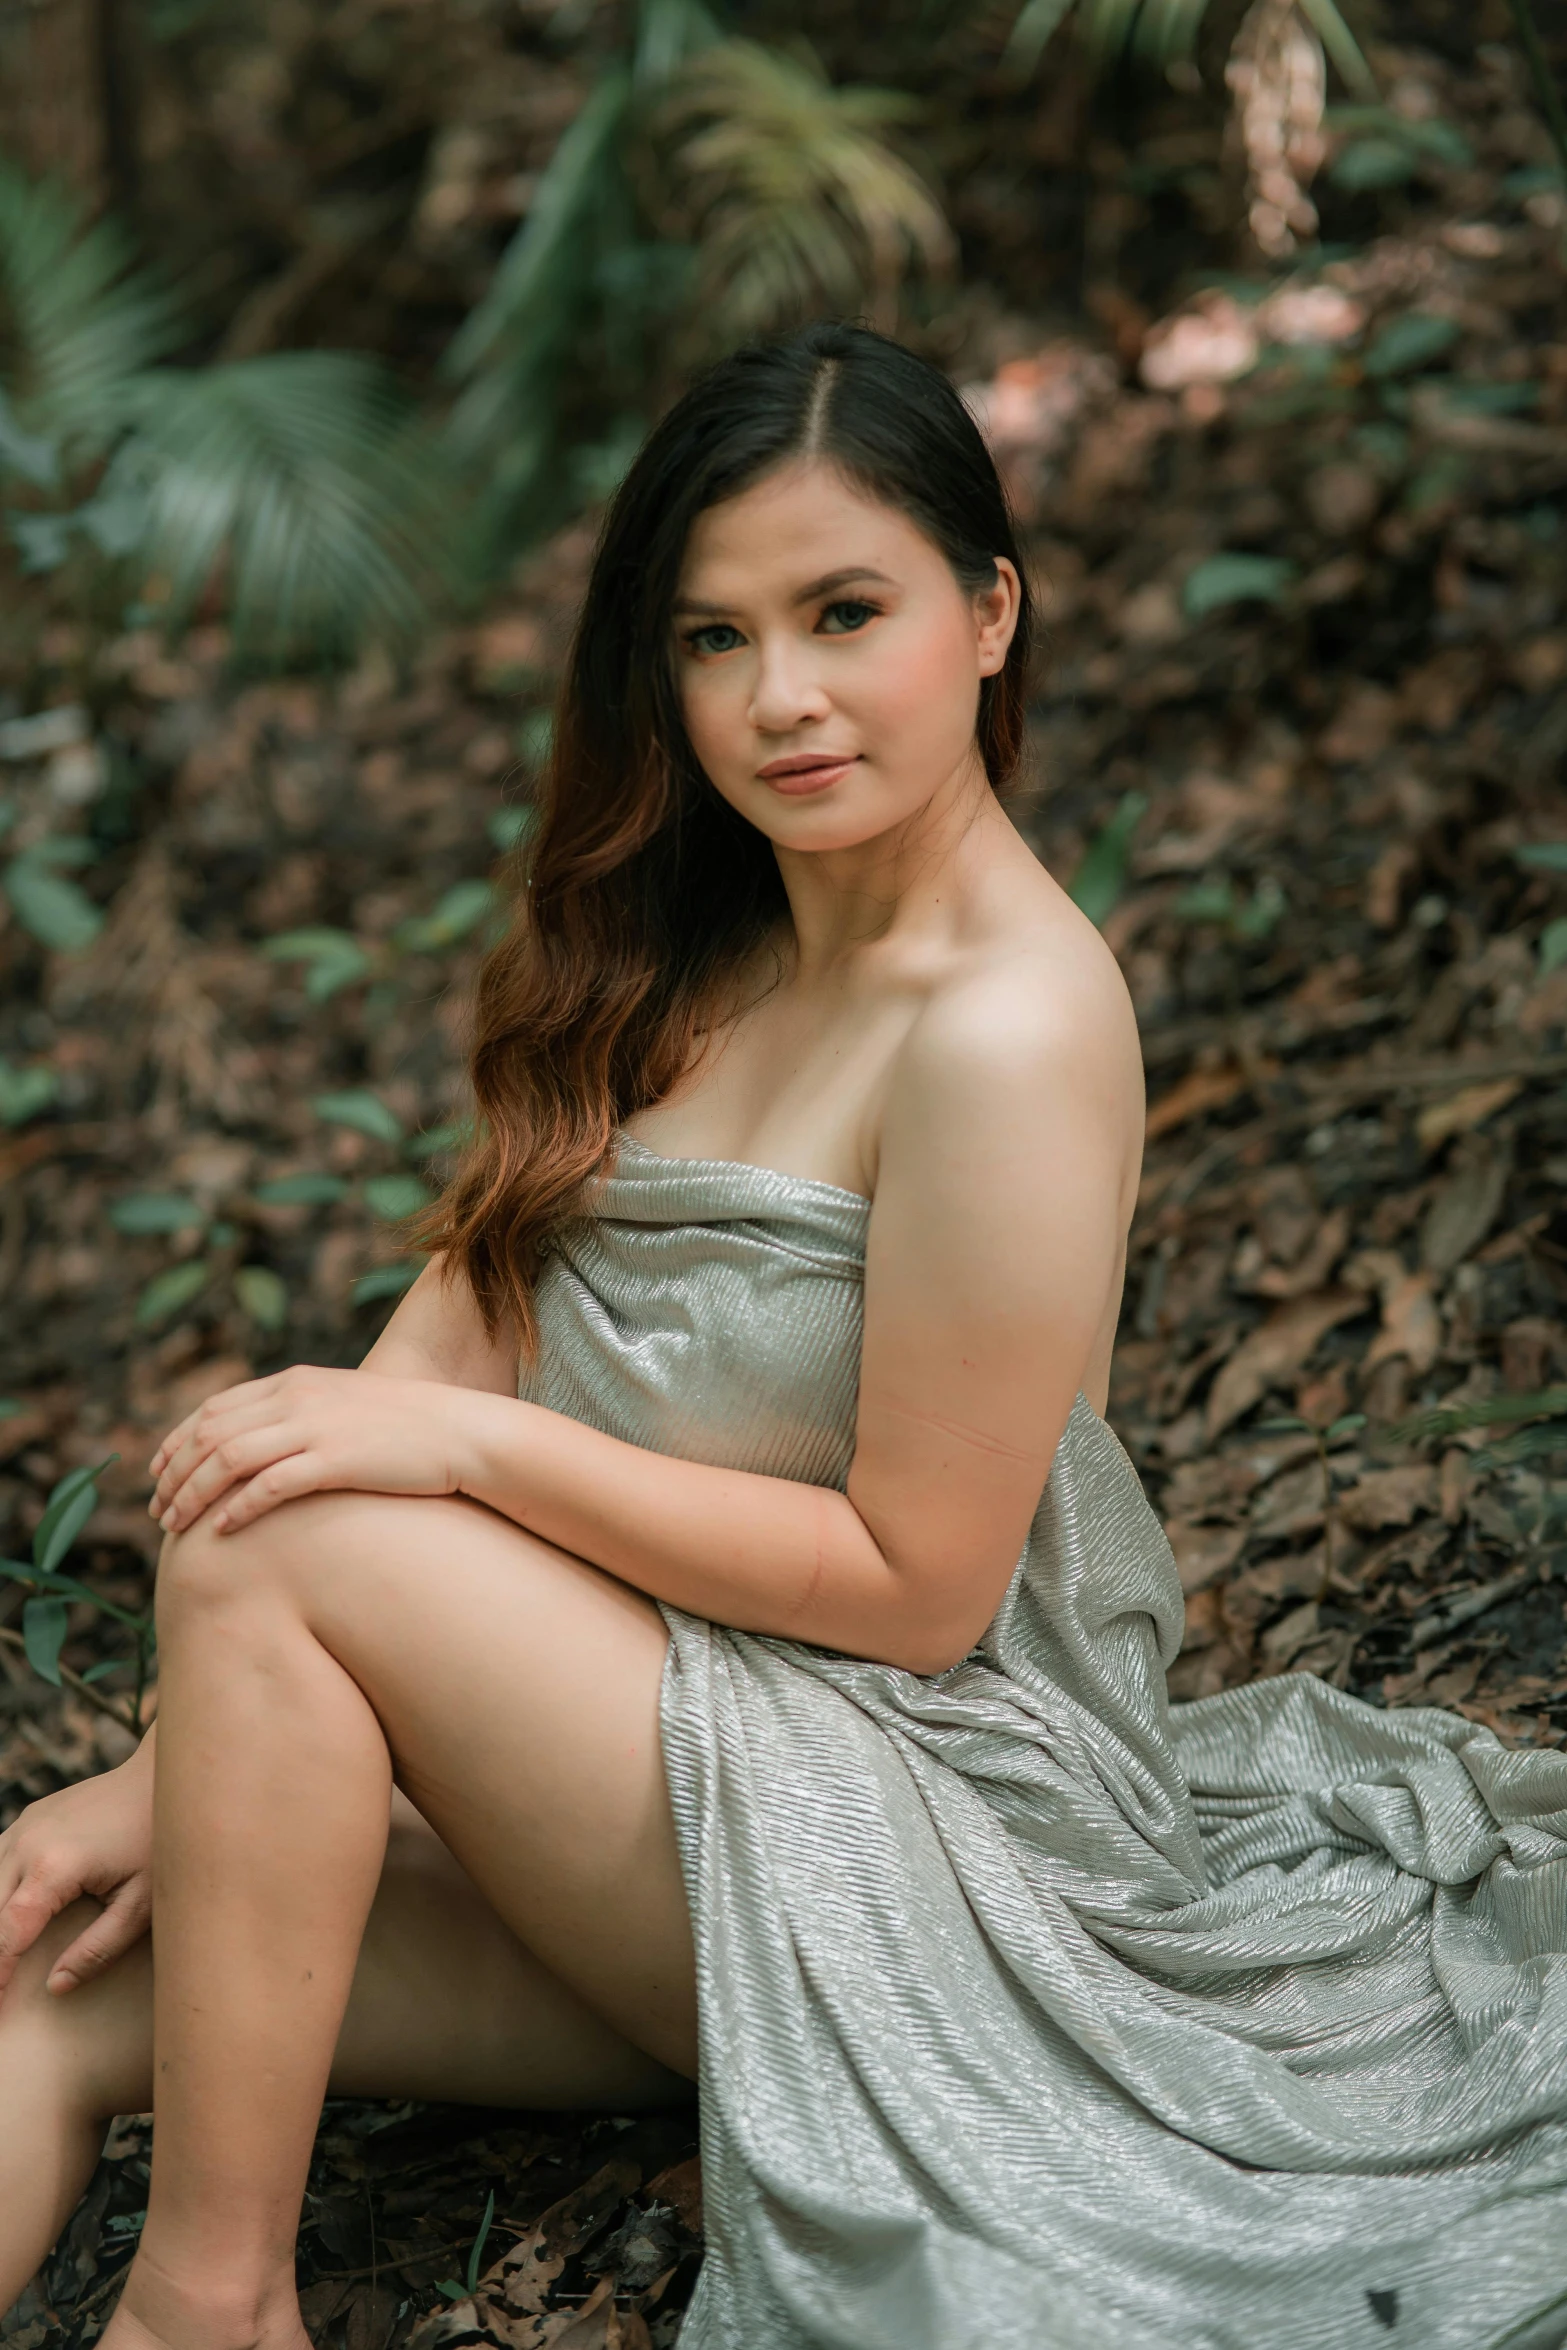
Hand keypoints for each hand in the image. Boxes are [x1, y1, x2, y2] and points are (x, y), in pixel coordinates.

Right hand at [0, 1735, 154, 2004]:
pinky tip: (7, 1919)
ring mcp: (24, 1826)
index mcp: (54, 1867)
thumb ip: (98, 1950)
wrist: (166, 1778)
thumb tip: (55, 1986)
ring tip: (3, 1963)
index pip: (6, 1936)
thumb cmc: (161, 1841)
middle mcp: (28, 1843)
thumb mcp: (142, 1904)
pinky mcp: (29, 1819)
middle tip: (1, 1993)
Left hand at [146, 1365, 472, 1536]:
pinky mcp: (335, 1460)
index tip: (158, 1472)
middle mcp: (297, 1397)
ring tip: (175, 1525)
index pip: (215, 1407)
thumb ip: (301, 1414)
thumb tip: (266, 1442)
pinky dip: (238, 1508)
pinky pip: (269, 1485)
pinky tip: (223, 1531)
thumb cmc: (407, 1427)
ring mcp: (315, 1427)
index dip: (177, 1440)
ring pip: (228, 1459)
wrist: (462, 1431)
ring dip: (193, 1494)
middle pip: (211, 1433)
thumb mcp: (344, 1406)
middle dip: (175, 1473)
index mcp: (295, 1381)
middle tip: (157, 1509)